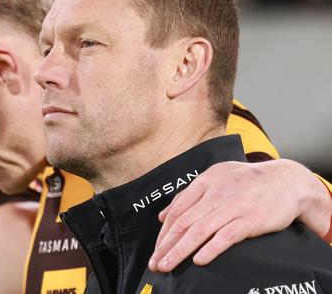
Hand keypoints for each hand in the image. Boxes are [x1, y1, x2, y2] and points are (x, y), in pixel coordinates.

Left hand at [148, 159, 330, 271]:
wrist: (287, 181)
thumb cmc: (249, 181)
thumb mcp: (216, 178)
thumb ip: (189, 196)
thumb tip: (162, 215)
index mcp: (204, 182)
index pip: (177, 210)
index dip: (163, 232)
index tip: (156, 249)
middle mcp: (215, 194)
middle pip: (183, 223)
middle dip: (166, 246)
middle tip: (154, 263)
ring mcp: (232, 207)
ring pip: (199, 231)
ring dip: (180, 251)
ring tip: (167, 265)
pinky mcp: (250, 219)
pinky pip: (226, 236)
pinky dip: (210, 249)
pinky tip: (198, 260)